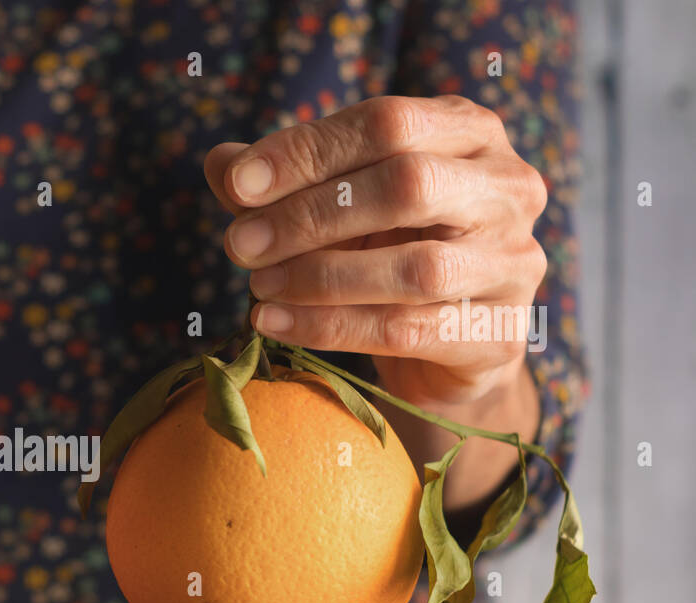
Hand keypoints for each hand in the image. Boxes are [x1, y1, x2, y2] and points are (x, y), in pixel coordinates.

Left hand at [204, 95, 545, 510]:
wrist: (447, 345)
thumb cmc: (386, 252)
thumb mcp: (334, 206)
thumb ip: (282, 183)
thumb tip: (221, 165)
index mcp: (469, 133)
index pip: (386, 123)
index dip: (306, 151)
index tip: (237, 185)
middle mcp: (507, 188)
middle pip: (407, 185)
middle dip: (310, 215)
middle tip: (240, 245)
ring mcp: (513, 262)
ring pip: (414, 267)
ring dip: (319, 277)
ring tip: (257, 287)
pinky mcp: (498, 333)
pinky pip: (407, 330)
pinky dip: (330, 327)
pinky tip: (275, 325)